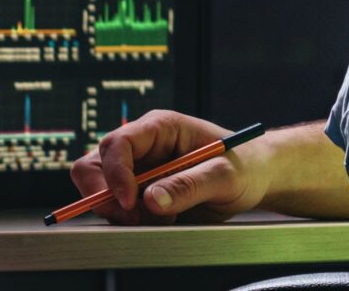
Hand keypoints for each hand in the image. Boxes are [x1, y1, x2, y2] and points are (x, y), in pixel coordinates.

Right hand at [69, 110, 265, 223]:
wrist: (254, 180)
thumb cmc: (244, 166)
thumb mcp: (225, 175)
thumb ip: (190, 185)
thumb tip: (152, 200)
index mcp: (159, 128)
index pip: (118, 143)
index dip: (116, 173)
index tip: (130, 201)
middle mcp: (142, 146)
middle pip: (94, 165)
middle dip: (107, 196)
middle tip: (135, 217)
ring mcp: (137, 170)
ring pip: (101, 190)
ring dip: (122, 212)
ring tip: (163, 218)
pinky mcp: (139, 192)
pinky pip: (117, 208)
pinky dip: (132, 221)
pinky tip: (163, 220)